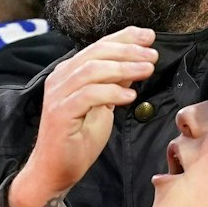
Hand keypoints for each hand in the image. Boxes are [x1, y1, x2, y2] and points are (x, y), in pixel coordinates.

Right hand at [10, 27, 155, 206]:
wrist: (55, 170)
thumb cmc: (78, 140)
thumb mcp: (103, 106)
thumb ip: (114, 83)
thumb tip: (135, 63)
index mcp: (69, 72)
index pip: (99, 46)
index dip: (125, 37)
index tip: (149, 36)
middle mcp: (60, 78)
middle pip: (97, 53)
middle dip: (128, 50)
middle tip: (152, 55)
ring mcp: (58, 94)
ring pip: (93, 70)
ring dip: (124, 68)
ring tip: (147, 71)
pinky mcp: (60, 112)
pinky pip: (89, 95)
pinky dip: (112, 92)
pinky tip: (130, 96)